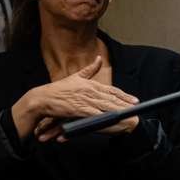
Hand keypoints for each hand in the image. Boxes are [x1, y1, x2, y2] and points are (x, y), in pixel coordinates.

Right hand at [12, 57, 139, 140]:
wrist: (41, 98)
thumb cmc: (58, 89)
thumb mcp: (75, 77)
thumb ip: (89, 69)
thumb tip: (99, 58)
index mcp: (90, 84)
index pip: (112, 90)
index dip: (124, 96)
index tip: (135, 100)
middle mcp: (90, 91)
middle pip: (112, 99)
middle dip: (126, 104)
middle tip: (137, 108)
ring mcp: (85, 100)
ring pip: (107, 106)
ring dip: (120, 111)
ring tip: (131, 115)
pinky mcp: (79, 109)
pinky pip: (96, 115)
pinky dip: (105, 118)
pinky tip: (114, 121)